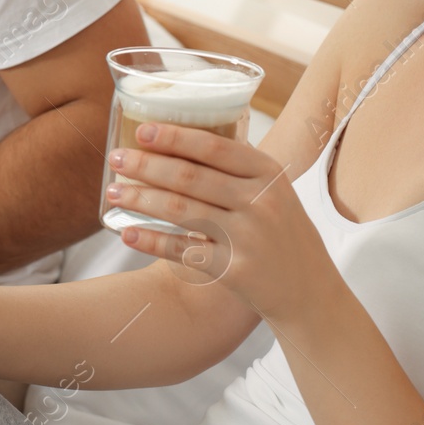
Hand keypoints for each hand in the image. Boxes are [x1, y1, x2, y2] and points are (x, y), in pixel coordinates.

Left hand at [104, 121, 339, 323]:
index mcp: (269, 174)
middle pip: (190, 177)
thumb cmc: (285, 236)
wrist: (311, 293)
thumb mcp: (276, 193)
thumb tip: (183, 140)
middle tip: (115, 158)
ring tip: (112, 192)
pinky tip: (126, 233)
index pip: (215, 146)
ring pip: (181, 210)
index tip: (141, 130)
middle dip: (146, 165)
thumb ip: (239, 171)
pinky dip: (151, 240)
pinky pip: (184, 251)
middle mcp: (260, 202)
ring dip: (140, 199)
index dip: (174, 137)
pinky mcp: (235, 270)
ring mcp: (248, 237)